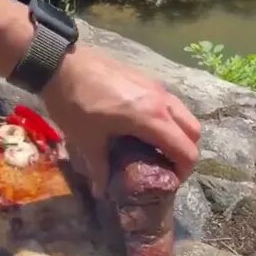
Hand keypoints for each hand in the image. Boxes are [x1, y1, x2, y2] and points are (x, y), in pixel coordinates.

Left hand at [42, 46, 200, 195]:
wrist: (61, 63)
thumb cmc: (75, 104)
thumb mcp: (87, 141)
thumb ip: (100, 169)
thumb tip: (102, 192)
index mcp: (152, 118)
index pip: (186, 150)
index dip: (184, 171)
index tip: (169, 182)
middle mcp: (162, 101)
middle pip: (193, 131)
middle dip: (185, 153)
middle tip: (166, 166)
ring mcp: (157, 87)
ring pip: (184, 114)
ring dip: (178, 134)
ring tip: (157, 148)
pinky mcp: (148, 79)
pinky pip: (171, 103)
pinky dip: (168, 119)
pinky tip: (145, 128)